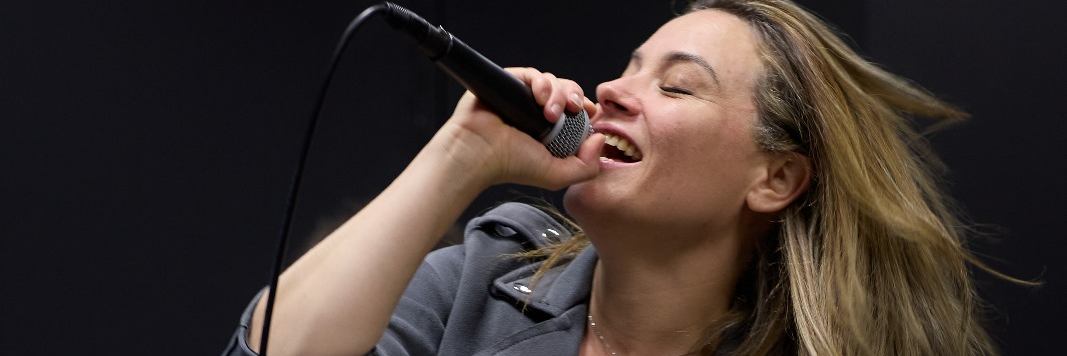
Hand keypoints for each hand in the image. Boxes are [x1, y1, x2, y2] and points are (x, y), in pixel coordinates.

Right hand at [432, 67, 602, 190]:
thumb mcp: (557, 175)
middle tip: (573, 110)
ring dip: (558, 93)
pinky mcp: (508, 83)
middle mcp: (537, 112)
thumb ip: (586, 166)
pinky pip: (532, 74)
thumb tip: (599, 138)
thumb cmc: (511, 166)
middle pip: (567, 91)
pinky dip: (541, 82)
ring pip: (552, 81)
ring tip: (549, 112)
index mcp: (550, 130)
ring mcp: (522, 97)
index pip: (575, 109)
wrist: (478, 154)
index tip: (590, 112)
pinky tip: (539, 97)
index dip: (585, 107)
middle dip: (574, 97)